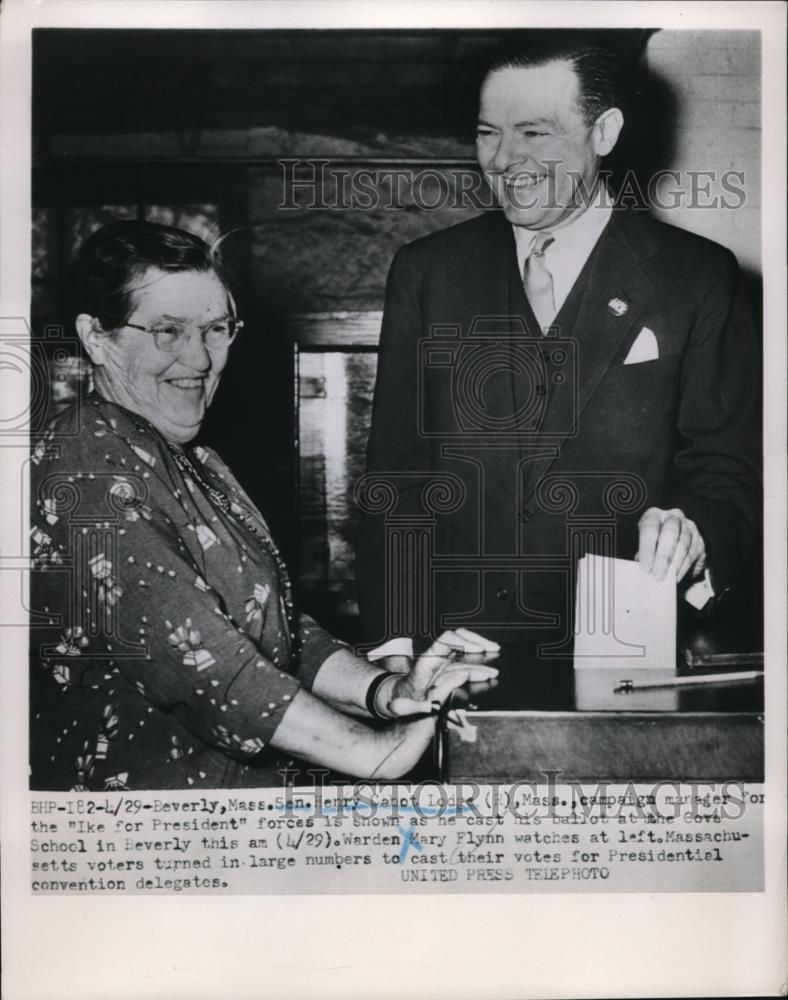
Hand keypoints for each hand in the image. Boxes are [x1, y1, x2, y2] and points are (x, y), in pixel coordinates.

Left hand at [380, 628, 499, 717]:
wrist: (399, 703)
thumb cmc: (406, 702)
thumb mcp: (422, 701)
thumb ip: (442, 690)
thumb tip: (463, 676)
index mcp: (428, 660)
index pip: (446, 640)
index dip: (464, 642)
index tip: (478, 649)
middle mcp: (437, 658)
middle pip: (458, 639)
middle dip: (477, 641)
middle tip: (493, 647)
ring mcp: (443, 664)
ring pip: (464, 651)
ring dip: (481, 653)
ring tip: (496, 657)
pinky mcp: (447, 672)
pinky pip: (465, 665)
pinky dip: (478, 667)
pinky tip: (488, 673)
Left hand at [636, 507, 706, 581]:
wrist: (673, 546)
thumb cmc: (654, 546)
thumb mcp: (645, 547)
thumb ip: (644, 557)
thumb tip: (645, 572)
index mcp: (654, 515)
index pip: (650, 528)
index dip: (647, 549)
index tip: (645, 568)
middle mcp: (673, 517)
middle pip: (670, 533)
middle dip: (663, 557)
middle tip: (657, 575)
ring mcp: (689, 527)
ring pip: (683, 544)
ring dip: (675, 564)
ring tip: (667, 578)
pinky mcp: (700, 539)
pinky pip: (692, 554)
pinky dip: (684, 567)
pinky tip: (676, 577)